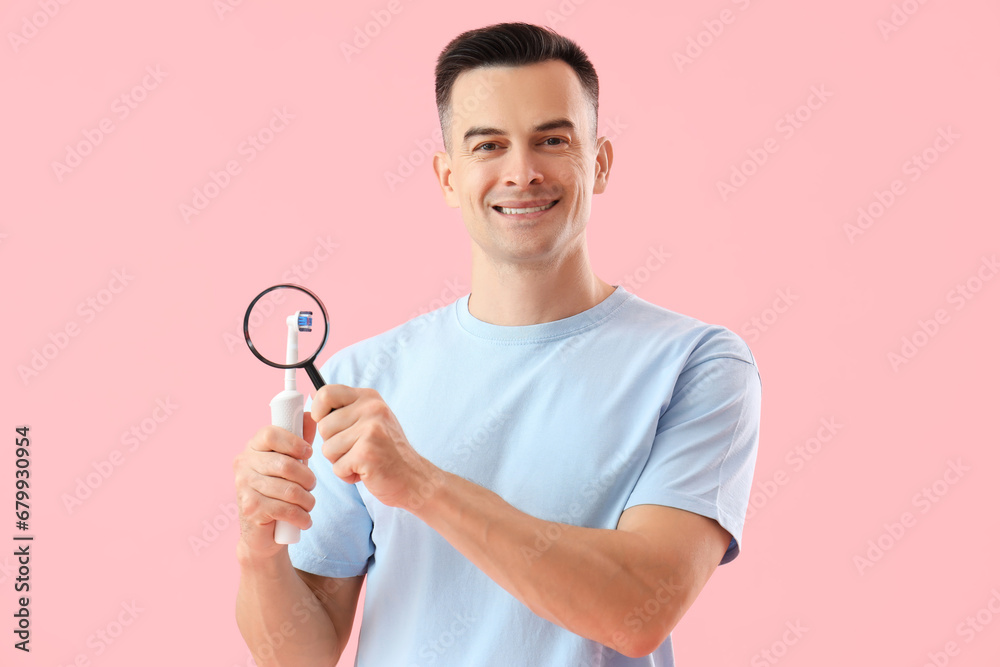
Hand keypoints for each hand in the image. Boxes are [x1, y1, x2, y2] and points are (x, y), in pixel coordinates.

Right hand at [233, 418, 317, 559]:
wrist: (261, 533)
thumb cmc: (277, 491)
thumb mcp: (290, 463)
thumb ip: (299, 441)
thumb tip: (310, 415)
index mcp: (252, 447)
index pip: (270, 433)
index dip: (294, 442)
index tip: (308, 453)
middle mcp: (243, 463)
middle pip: (285, 465)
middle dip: (307, 478)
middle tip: (311, 486)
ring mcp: (244, 486)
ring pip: (289, 490)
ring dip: (307, 500)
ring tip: (308, 504)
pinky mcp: (250, 508)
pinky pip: (286, 509)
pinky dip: (302, 517)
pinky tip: (305, 520)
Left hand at [311, 385, 442, 510]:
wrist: (414, 478)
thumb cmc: (387, 452)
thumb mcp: (371, 420)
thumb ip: (346, 411)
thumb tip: (312, 406)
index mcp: (369, 398)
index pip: (326, 392)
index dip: (318, 411)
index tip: (328, 424)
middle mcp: (372, 409)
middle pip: (323, 426)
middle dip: (333, 444)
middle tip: (356, 449)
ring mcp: (371, 430)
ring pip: (327, 449)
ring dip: (340, 461)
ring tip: (362, 460)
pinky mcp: (367, 453)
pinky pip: (337, 467)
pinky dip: (347, 475)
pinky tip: (365, 472)